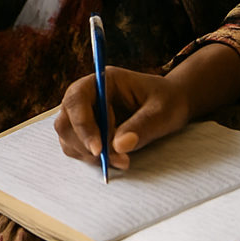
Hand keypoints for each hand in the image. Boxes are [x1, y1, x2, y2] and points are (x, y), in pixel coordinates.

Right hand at [55, 66, 191, 169]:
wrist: (173, 104)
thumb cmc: (168, 101)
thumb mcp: (162, 111)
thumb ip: (141, 126)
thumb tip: (118, 146)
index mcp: (103, 80)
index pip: (77, 98)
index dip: (82, 124)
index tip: (98, 149)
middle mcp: (88, 95)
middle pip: (66, 120)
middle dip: (86, 144)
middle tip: (116, 159)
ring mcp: (86, 112)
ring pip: (68, 136)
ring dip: (88, 153)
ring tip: (121, 160)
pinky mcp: (89, 130)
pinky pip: (77, 146)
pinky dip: (91, 158)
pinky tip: (115, 158)